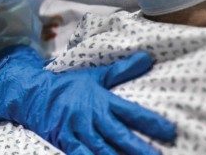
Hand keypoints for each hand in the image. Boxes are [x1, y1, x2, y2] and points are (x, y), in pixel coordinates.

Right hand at [0, 46, 175, 154]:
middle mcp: (92, 116)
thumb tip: (147, 58)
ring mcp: (78, 130)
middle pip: (119, 134)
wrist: (36, 93)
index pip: (131, 111)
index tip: (169, 131)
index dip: (151, 122)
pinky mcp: (65, 141)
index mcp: (102, 99)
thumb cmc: (69, 85)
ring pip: (102, 149)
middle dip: (139, 148)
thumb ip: (122, 70)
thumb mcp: (96, 75)